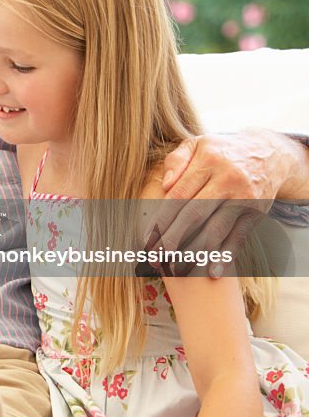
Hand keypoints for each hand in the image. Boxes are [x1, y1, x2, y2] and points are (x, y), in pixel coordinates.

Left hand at [147, 132, 277, 274]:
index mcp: (208, 162)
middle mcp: (227, 180)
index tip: (146, 238)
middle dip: (172, 239)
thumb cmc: (221, 152)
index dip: (161, 219)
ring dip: (195, 253)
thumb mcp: (197, 144)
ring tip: (177, 270)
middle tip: (155, 259)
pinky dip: (226, 256)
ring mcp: (244, 198)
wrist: (269, 154)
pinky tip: (213, 272)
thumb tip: (165, 185)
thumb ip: (177, 160)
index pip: (178, 195)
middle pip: (194, 215)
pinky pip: (239, 237)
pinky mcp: (256, 212)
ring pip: (216, 229)